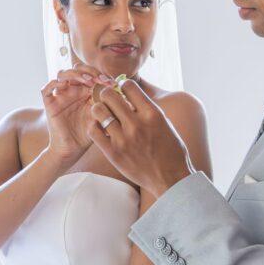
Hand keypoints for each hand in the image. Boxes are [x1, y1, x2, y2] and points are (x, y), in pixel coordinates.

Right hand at [41, 63, 113, 167]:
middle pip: (78, 69)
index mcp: (86, 91)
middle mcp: (73, 90)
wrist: (73, 150)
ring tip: (88, 81)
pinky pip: (47, 88)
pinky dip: (54, 83)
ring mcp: (61, 95)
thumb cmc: (89, 135)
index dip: (102, 74)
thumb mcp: (103, 118)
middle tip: (101, 80)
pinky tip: (66, 85)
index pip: (92, 73)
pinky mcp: (50, 104)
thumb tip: (127, 96)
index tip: (113, 83)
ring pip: (63, 74)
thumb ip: (111, 106)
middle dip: (91, 71)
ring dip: (76, 74)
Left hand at [88, 78, 193, 197]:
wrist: (170, 178)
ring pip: (98, 111)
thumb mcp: (165, 123)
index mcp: (152, 114)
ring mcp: (123, 139)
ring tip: (104, 114)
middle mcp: (136, 124)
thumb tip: (129, 94)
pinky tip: (101, 128)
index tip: (122, 91)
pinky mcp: (113, 153)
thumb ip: (147, 108)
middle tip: (109, 100)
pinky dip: (95, 126)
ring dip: (100, 109)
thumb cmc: (170, 150)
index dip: (123, 86)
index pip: (129, 86)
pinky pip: (93, 131)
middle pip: (109, 95)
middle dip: (108, 94)